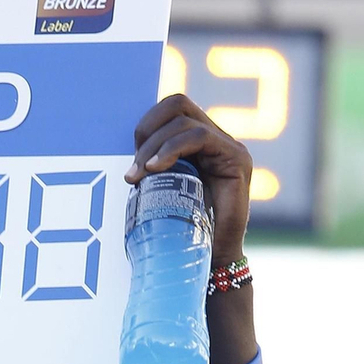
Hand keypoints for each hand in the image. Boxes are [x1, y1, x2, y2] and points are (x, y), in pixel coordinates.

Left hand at [126, 93, 252, 265]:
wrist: (212, 259)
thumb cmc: (185, 231)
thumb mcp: (162, 194)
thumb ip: (153, 172)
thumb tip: (125, 165)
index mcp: (198, 143)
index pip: (171, 110)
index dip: (146, 126)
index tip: (132, 162)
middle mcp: (216, 138)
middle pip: (177, 104)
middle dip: (147, 131)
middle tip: (133, 171)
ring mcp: (228, 146)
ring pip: (184, 121)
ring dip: (154, 147)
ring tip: (139, 176)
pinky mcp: (237, 158)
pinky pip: (200, 137)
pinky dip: (172, 150)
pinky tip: (155, 170)